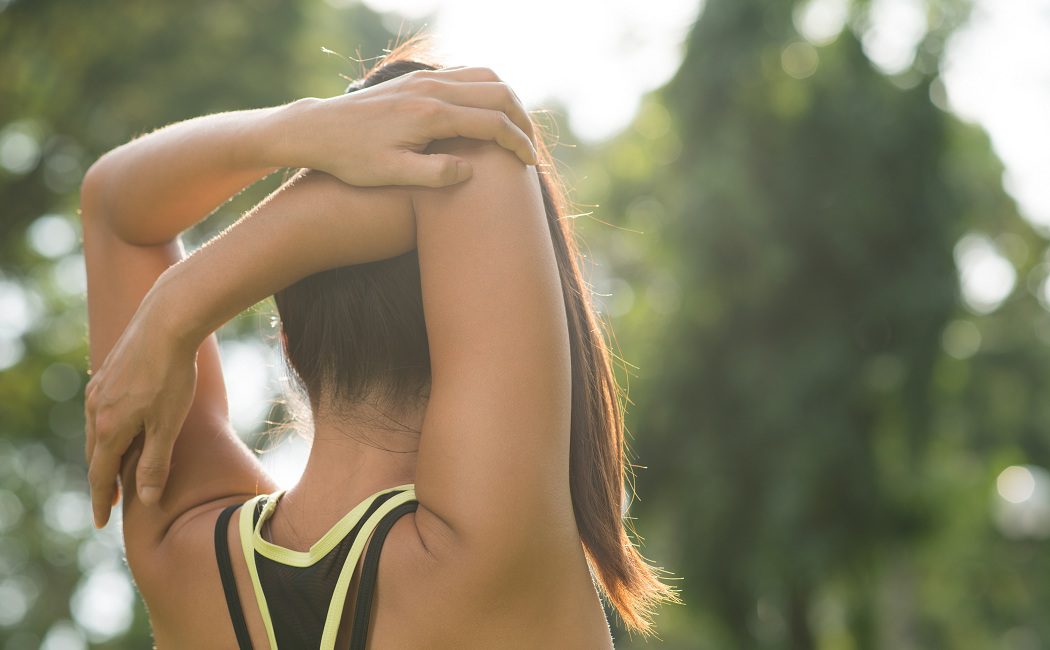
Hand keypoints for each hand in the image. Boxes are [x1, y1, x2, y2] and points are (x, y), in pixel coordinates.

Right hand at [84, 287, 197, 527]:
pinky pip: (102, 409)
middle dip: (104, 479)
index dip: (103, 501)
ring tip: (117, 466)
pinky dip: (109, 427)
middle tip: (112, 499)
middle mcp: (95, 410)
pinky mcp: (108, 372)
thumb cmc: (172, 375)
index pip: (101, 475)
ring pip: (97, 430)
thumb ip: (155, 462)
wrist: (167, 322)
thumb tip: (146, 499)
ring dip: (106, 452)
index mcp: (108, 429)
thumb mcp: (168, 425)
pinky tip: (119, 424)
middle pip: (96, 454)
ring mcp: (99, 389)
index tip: (102, 522)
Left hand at [271, 66, 538, 187]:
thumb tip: (470, 172)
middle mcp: (432, 89)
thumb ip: (433, 174)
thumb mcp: (390, 175)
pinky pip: (466, 74)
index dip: (518, 144)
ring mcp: (425, 80)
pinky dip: (488, 91)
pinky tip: (488, 115)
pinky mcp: (418, 80)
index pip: (492, 123)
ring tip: (516, 131)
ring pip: (486, 77)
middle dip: (523, 120)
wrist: (317, 129)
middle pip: (498, 92)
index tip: (529, 165)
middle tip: (530, 149)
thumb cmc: (351, 158)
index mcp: (430, 114)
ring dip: (509, 101)